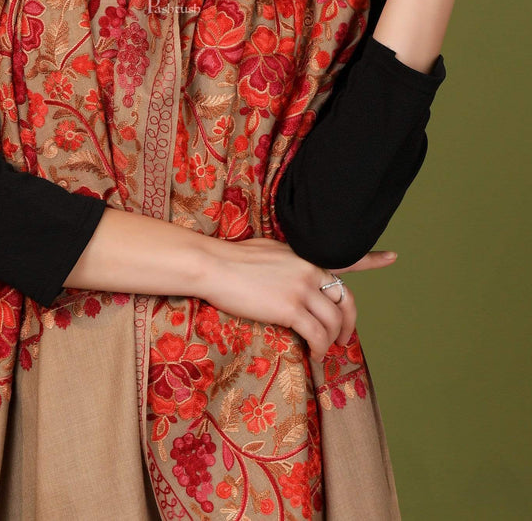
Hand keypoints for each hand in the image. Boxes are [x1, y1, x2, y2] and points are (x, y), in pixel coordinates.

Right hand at [202, 238, 396, 361]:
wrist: (213, 265)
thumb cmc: (232, 259)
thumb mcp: (268, 251)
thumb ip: (289, 262)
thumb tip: (296, 279)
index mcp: (305, 254)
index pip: (346, 257)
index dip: (372, 259)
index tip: (393, 257)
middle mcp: (310, 268)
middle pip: (346, 299)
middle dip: (349, 323)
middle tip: (343, 338)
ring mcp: (301, 288)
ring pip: (333, 321)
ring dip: (333, 341)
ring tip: (324, 351)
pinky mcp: (289, 308)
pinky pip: (316, 334)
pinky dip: (320, 349)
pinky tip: (314, 355)